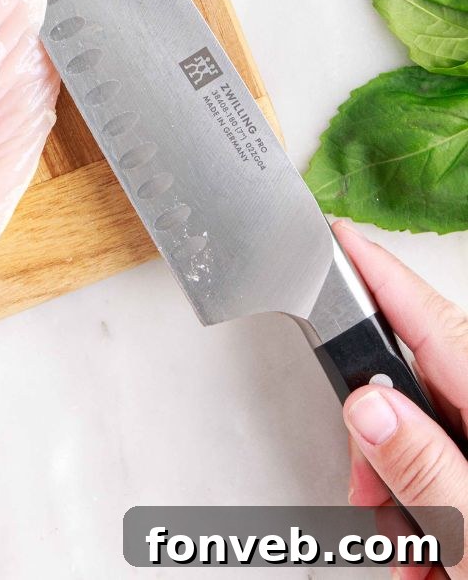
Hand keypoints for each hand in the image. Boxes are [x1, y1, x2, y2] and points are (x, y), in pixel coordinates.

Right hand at [335, 222, 467, 579]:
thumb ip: (423, 465)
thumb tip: (366, 408)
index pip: (431, 322)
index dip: (383, 273)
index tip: (343, 235)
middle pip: (413, 387)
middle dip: (374, 441)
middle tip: (369, 495)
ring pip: (417, 439)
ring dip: (399, 495)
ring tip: (415, 554)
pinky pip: (438, 474)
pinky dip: (423, 519)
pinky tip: (431, 559)